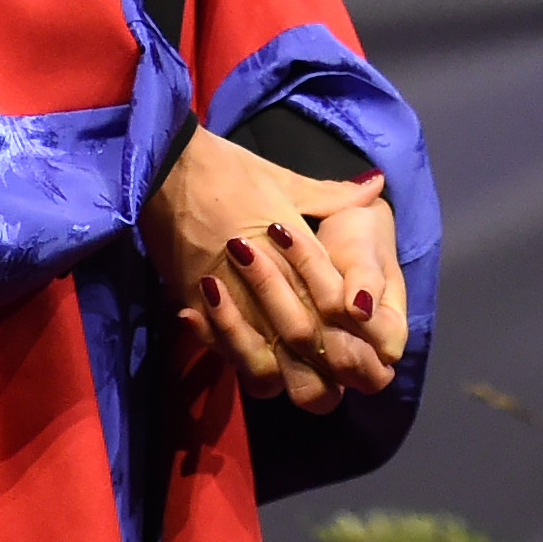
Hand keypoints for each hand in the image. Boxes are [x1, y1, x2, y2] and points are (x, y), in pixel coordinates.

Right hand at [144, 128, 393, 410]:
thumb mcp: (283, 180)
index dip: (349, 333)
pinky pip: (219, 349)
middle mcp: (266, 283)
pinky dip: (231, 353)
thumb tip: (377, 184)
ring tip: (282, 368)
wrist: (166, 167)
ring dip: (276, 371)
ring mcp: (229, 300)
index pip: (332, 306)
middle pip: (303, 344)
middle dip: (320, 366)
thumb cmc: (228, 169)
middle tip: (328, 374)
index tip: (355, 342)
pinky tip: (236, 351)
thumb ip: (331, 196)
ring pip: (261, 364)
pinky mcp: (193, 305)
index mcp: (295, 252)